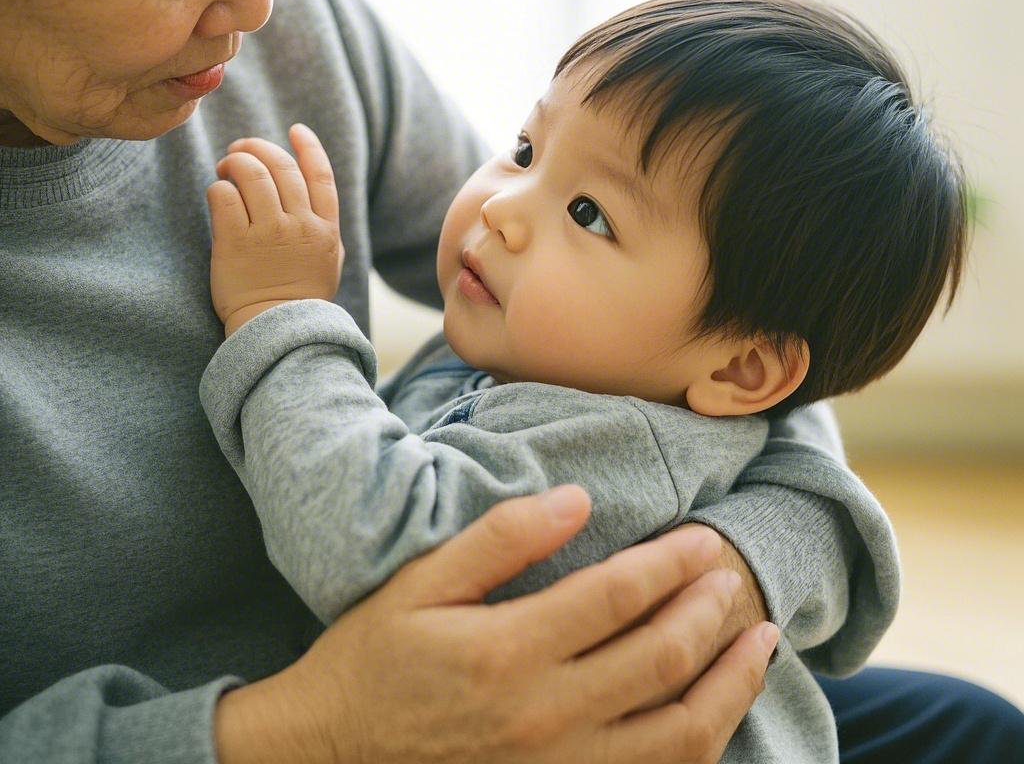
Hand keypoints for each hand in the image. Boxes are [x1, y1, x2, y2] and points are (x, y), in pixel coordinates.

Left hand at [206, 124, 343, 335]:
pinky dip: (218, 187)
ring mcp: (269, 233)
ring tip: (225, 168)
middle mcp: (300, 225)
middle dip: (258, 148)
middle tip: (241, 149)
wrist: (275, 330)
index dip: (308, 146)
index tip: (295, 130)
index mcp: (326, 228)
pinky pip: (224, 196)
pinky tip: (217, 193)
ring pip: (251, 174)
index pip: (321, 174)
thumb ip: (324, 224)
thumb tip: (312, 192)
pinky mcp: (235, 242)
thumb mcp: (329, 259)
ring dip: (234, 163)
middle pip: (281, 166)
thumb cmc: (300, 297)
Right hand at [214, 486, 778, 763]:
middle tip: (732, 572)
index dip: (669, 563)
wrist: (332, 755)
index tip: (701, 537)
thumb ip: (501, 538)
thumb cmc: (374, 658)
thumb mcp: (421, 582)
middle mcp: (543, 717)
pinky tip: (717, 710)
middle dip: (708, 611)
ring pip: (676, 733)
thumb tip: (575, 498)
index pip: (616, 597)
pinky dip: (697, 743)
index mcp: (507, 652)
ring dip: (729, 683)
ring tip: (760, 639)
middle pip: (659, 660)